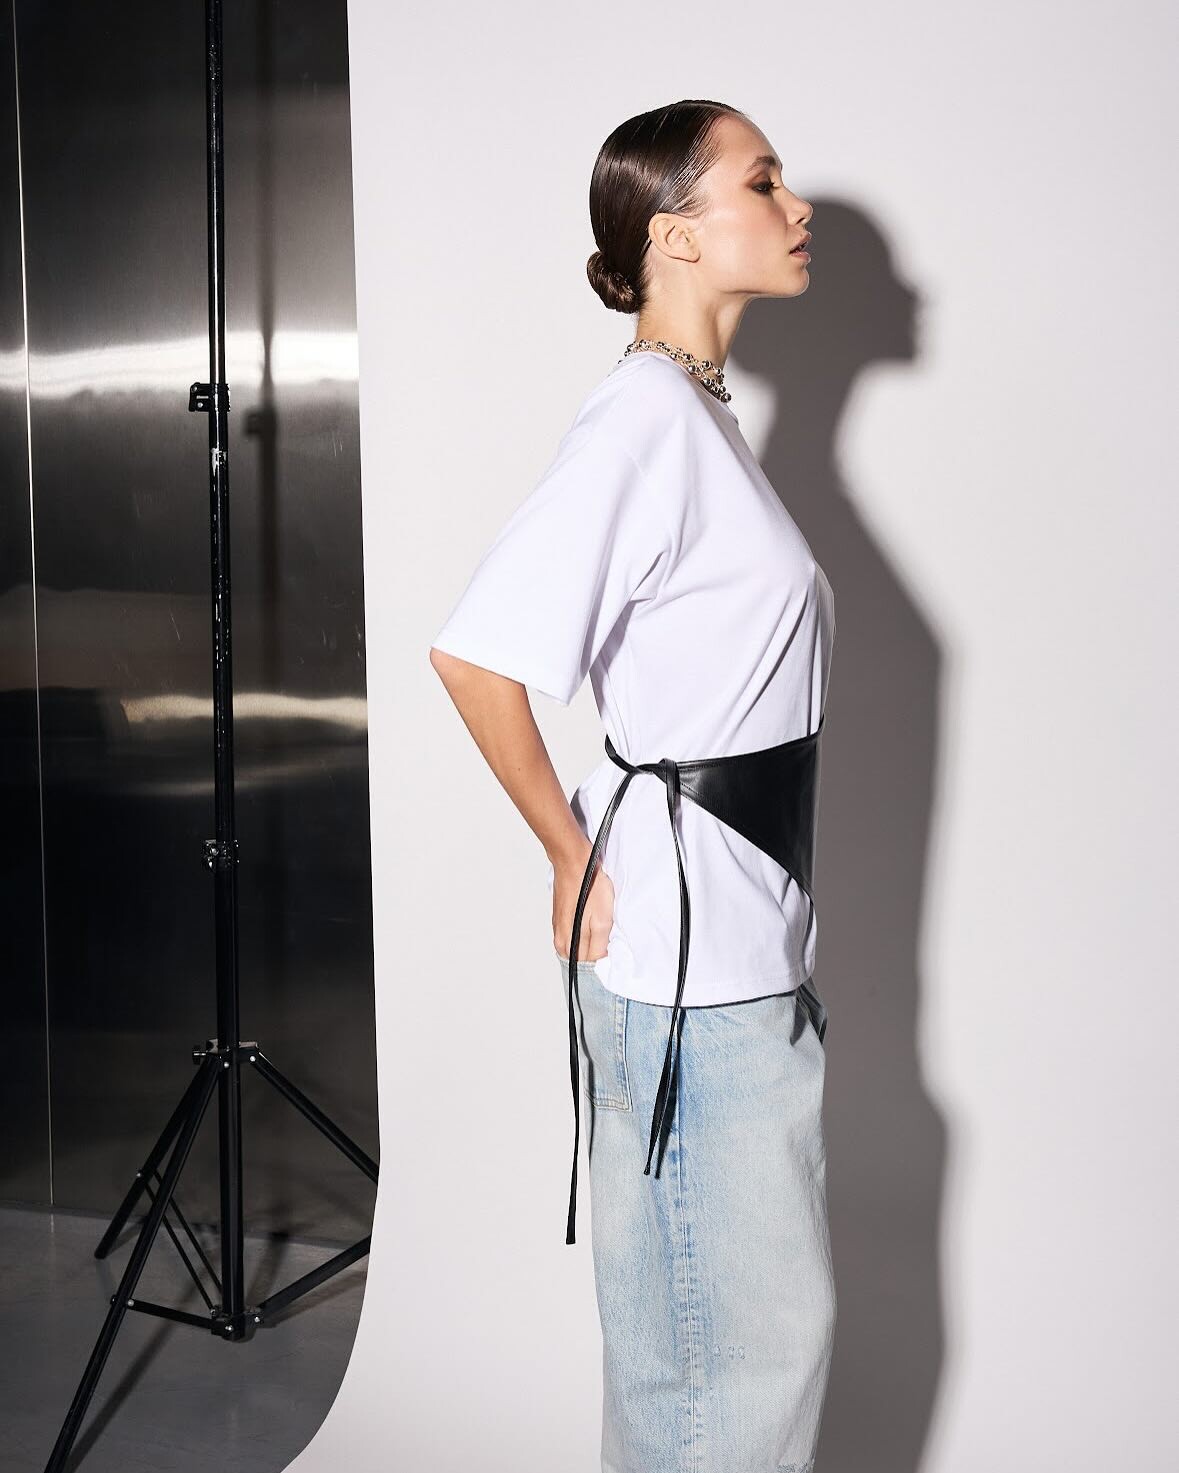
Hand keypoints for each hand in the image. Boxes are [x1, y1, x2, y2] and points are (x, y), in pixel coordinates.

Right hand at [552, 848, 614, 962]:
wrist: (574, 861)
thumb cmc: (588, 887)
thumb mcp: (601, 921)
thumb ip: (598, 947)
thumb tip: (599, 964)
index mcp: (568, 945)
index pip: (584, 970)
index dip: (599, 966)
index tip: (611, 960)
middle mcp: (560, 939)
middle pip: (581, 959)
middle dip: (596, 956)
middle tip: (610, 946)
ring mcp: (560, 927)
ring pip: (579, 945)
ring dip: (592, 943)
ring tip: (604, 932)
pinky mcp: (563, 917)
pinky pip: (577, 933)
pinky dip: (588, 932)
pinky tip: (596, 923)